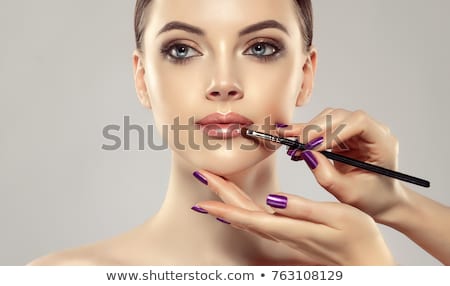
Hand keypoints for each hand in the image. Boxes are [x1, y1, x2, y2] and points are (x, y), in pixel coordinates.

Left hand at [193, 170, 394, 265]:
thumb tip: (273, 199)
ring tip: (214, 188)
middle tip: (202, 176)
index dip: (224, 201)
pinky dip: (243, 212)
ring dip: (228, 202)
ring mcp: (286, 235)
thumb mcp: (335, 218)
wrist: (368, 264)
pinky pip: (259, 222)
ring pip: (248, 217)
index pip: (247, 213)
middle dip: (220, 195)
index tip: (204, 188)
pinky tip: (239, 209)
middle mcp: (282, 233)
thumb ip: (303, 209)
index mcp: (289, 227)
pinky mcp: (292, 235)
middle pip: (243, 213)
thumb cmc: (358, 240)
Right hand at [279, 108, 406, 222]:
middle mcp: (372, 131)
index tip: (314, 146)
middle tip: (296, 143)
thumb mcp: (349, 193)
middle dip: (316, 129)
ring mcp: (357, 131)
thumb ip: (327, 175)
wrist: (380, 200)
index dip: (334, 131)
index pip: (358, 123)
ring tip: (291, 142)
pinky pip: (323, 127)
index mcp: (382, 143)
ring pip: (330, 118)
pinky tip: (293, 139)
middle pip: (341, 116)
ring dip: (309, 129)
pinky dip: (308, 133)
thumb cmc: (373, 198)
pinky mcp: (344, 134)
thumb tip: (306, 154)